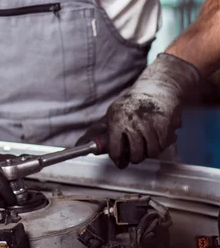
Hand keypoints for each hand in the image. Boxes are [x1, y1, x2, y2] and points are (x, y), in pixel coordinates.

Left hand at [106, 53, 199, 167]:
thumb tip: (84, 145)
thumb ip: (102, 131)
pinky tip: (157, 136)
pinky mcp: (164, 125)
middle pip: (135, 155)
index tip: (120, 159)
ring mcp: (149, 124)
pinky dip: (161, 144)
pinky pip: (162, 146)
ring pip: (151, 152)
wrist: (157, 88)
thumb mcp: (114, 113)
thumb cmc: (132, 104)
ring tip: (147, 142)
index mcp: (117, 119)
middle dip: (135, 157)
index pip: (115, 149)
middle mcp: (132, 122)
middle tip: (135, 153)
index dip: (118, 158)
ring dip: (149, 151)